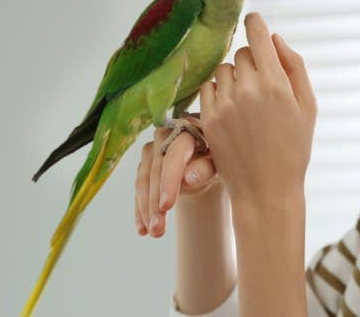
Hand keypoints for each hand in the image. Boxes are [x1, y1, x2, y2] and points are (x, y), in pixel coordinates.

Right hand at [134, 116, 219, 236]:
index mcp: (187, 128)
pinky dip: (140, 209)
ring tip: (154, 233)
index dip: (169, 180)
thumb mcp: (220, 163)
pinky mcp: (144, 164)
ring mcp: (151, 149)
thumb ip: (206, 168)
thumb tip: (189, 179)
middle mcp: (164, 135)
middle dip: (155, 202)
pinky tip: (142, 229)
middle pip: (155, 170)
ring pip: (144, 180)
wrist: (212, 158)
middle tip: (159, 229)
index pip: (174, 155)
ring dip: (146, 209)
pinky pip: (139, 188)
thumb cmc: (220, 157)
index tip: (167, 206)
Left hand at [198, 12, 317, 208]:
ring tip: (246, 101)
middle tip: (261, 85)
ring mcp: (225, 105)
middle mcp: (248, 89)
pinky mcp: (209, 119)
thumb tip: (275, 38)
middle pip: (243, 54)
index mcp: (276, 83)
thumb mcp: (308, 106)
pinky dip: (218, 93)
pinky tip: (231, 109)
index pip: (258, 36)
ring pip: (224, 70)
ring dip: (234, 77)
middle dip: (252, 62)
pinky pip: (208, 88)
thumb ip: (295, 67)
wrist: (267, 190)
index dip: (255, 23)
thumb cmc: (294, 148)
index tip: (253, 18)